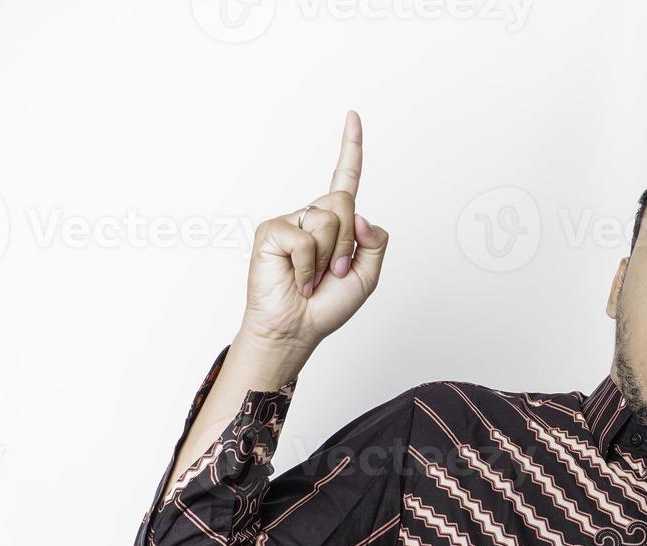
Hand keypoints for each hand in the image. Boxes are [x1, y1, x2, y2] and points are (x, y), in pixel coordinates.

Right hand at [238, 109, 388, 353]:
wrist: (296, 329)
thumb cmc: (327, 306)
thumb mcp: (367, 276)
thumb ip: (375, 243)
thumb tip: (361, 215)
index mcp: (336, 224)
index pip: (345, 179)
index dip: (350, 148)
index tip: (353, 116)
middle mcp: (312, 216)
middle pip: (344, 203)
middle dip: (347, 243)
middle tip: (331, 274)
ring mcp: (290, 221)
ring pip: (328, 219)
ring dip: (328, 258)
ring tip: (312, 278)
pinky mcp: (271, 231)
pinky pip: (304, 238)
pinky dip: (307, 266)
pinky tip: (297, 279)